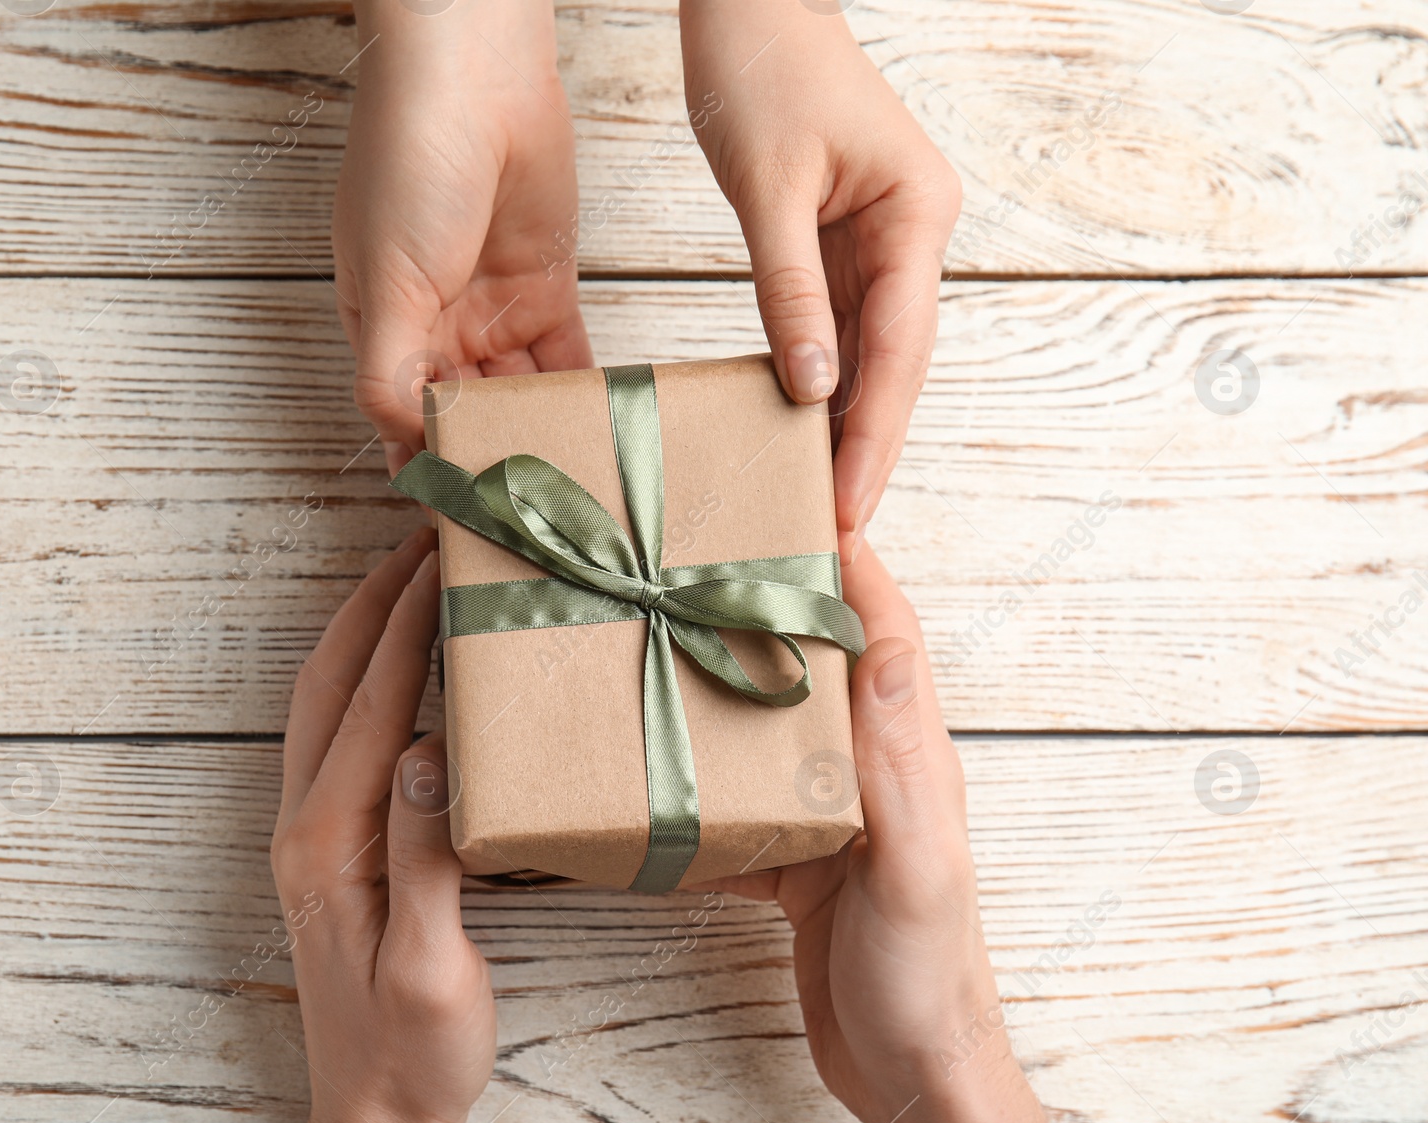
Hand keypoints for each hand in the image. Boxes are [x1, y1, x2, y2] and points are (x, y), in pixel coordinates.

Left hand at [271, 527, 494, 1122]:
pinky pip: (335, 735)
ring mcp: (311, 837)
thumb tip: (427, 750)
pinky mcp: (330, 849)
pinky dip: (363, 676)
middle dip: (374, 601)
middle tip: (423, 534)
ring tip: (409, 575)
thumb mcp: (429, 966)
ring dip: (362, 630)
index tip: (443, 557)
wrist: (374, 1114)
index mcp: (331, 844)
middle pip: (331, 685)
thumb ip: (423, 857)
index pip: (372, 708)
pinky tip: (399, 666)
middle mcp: (306, 827)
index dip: (408, 627)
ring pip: (324, 703)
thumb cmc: (412, 1051)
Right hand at [334, 0, 593, 476]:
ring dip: (543, 434)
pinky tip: (599, 432)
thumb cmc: (408, 164)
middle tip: (533, 518)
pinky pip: (565, 360)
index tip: (464, 521)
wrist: (475, 78)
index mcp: (384, 332)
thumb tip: (401, 443)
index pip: (405, 420)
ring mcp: (494, 311)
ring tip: (575, 486)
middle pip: (470, 415)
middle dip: (497, 459)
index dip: (432, 467)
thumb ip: (389, 369)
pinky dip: (580, 394)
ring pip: (521, 395)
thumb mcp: (384, 280)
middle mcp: (437, 330)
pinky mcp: (546, 290)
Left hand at [679, 0, 961, 562]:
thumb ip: (791, 290)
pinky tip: (802, 429)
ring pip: (869, 352)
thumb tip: (812, 389)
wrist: (750, 4)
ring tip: (818, 498)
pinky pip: (838, 325)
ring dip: (845, 421)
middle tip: (839, 526)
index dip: (877, 432)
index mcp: (916, 214)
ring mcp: (882, 240)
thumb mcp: (768, 187)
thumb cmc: (761, 67)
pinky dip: (820, 377)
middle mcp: (912, 233)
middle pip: (895, 362)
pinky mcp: (844, 243)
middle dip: (867, 444)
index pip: (901, 347)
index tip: (851, 502)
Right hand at [701, 548, 1061, 1122]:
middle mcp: (873, 772)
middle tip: (699, 563)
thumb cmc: (927, 980)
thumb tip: (886, 642)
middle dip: (770, 606)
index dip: (846, 561)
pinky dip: (699, 787)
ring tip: (658, 649)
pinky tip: (647, 784)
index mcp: (909, 755)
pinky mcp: (800, 866)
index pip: (882, 631)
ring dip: (726, 687)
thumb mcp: (914, 868)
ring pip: (774, 728)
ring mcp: (835, 817)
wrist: (916, 1077)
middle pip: (819, 664)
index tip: (790, 501)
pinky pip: (742, 805)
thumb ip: (899, 761)